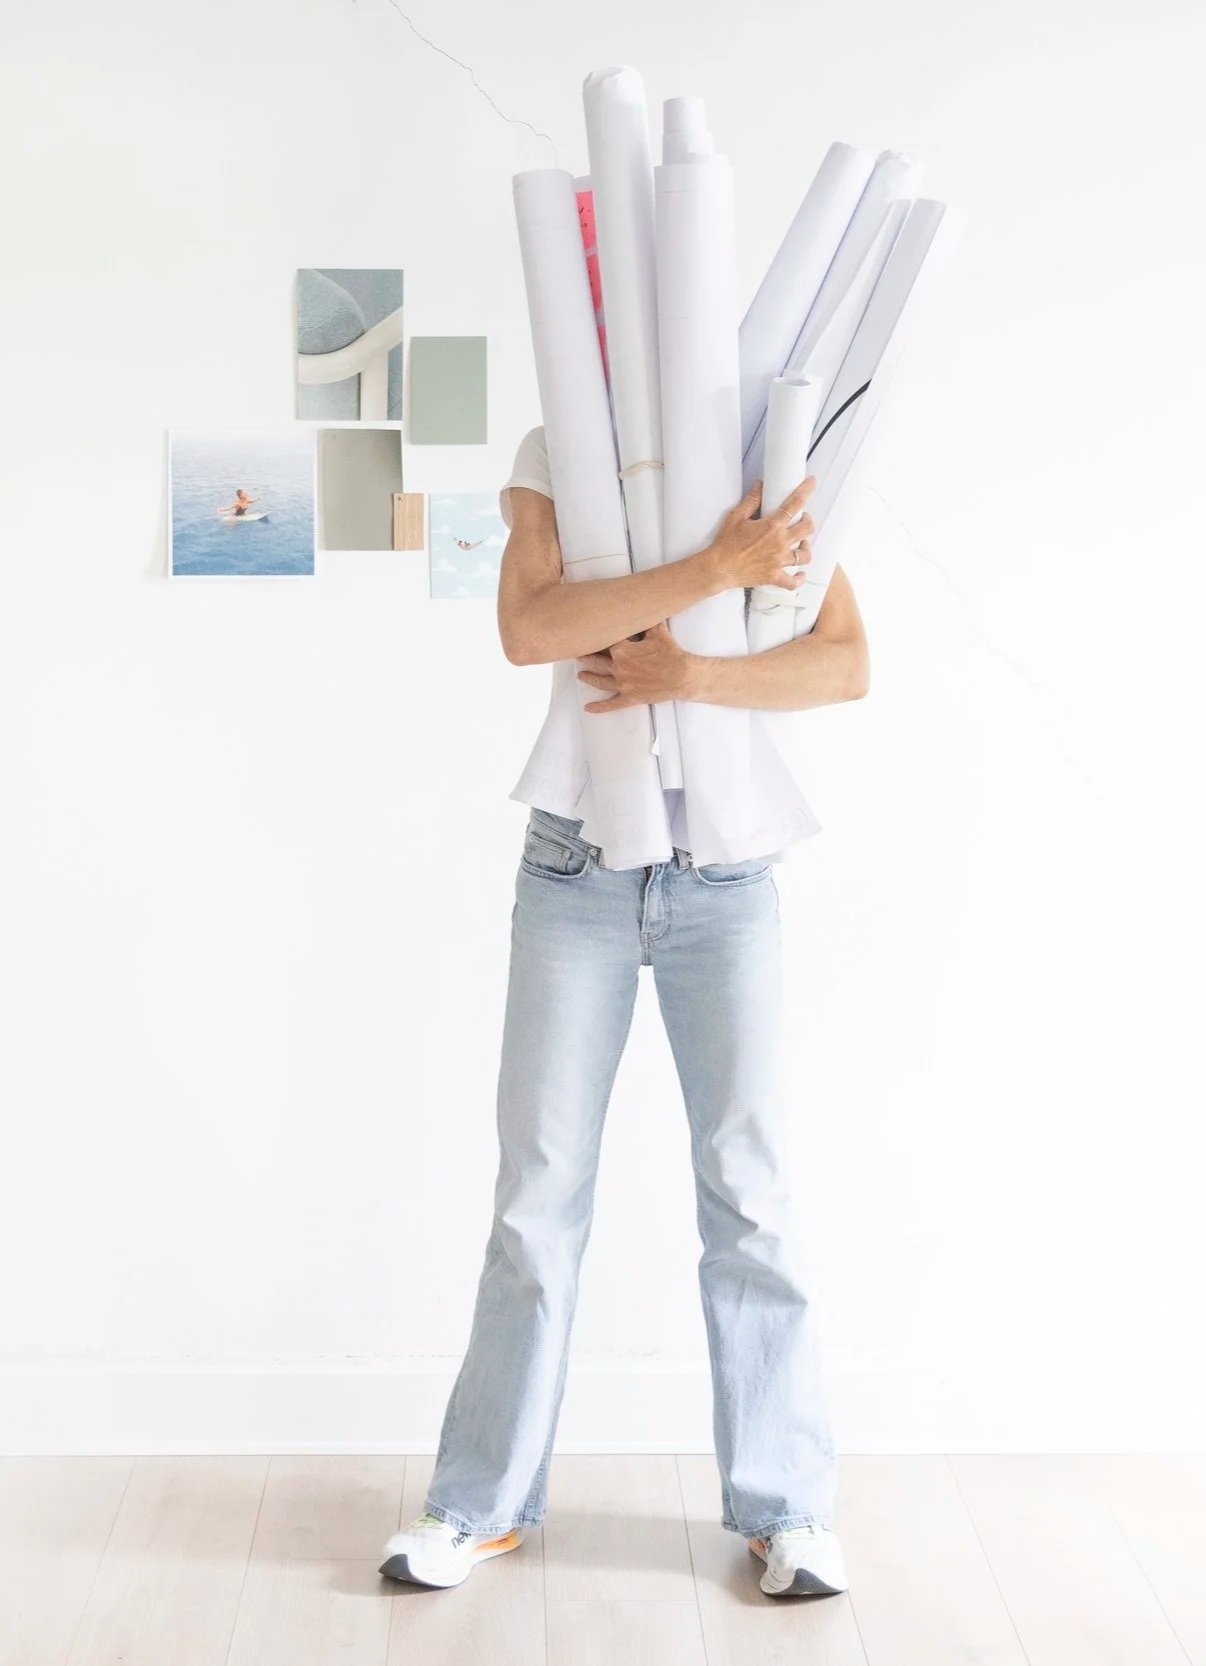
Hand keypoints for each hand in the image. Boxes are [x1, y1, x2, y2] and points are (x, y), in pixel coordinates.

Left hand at [576, 621, 698, 711]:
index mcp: (622, 650)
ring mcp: (623, 684)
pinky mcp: (630, 698)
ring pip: (600, 681)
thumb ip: (645, 621)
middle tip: (576, 654)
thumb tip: (640, 607)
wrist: (684, 676)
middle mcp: (619, 667)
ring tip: (580, 675)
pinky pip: (612, 704)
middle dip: (585, 657)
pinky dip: (599, 707)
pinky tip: (589, 708)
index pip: (604, 642)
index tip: (585, 635)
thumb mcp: (657, 631)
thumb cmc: (671, 652)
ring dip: (589, 678)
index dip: (595, 639)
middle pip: (596, 661)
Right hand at [704, 475, 815, 590]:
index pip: (795, 503)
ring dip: (806, 548)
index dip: (806, 490)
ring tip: (801, 545)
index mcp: (772, 526)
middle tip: (802, 519)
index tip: (812, 482)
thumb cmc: (725, 543)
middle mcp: (779, 543)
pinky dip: (799, 579)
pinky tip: (800, 574)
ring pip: (805, 555)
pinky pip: (793, 582)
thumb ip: (751, 500)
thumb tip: (760, 485)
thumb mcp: (736, 517)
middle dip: (808, 521)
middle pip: (807, 529)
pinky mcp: (774, 577)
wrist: (718, 568)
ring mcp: (778, 561)